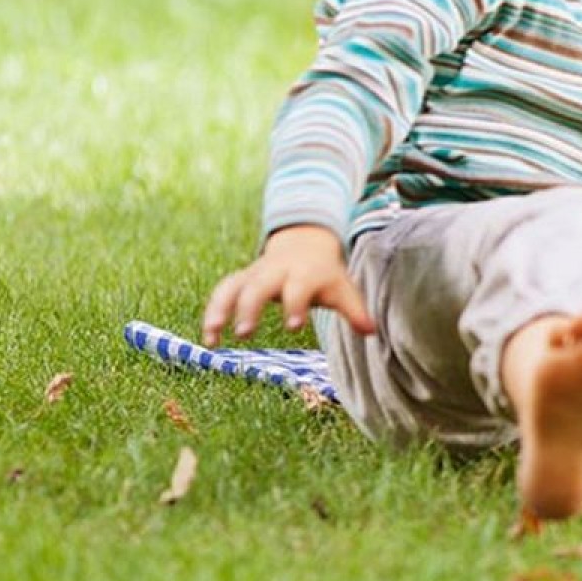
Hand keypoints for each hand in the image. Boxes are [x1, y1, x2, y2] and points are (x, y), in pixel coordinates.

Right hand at [202, 225, 374, 345]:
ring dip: (220, 309)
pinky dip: (212, 310)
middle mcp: (276, 271)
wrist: (306, 243)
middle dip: (250, 308)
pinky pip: (222, 291)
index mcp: (304, 273)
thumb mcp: (343, 288)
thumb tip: (373, 331)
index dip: (296, 306)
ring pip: (233, 287)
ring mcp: (256, 273)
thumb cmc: (326, 274)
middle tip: (245, 333)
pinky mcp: (241, 279)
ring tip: (212, 338)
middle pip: (259, 286)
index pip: (298, 289)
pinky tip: (209, 338)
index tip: (293, 327)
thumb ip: (355, 310)